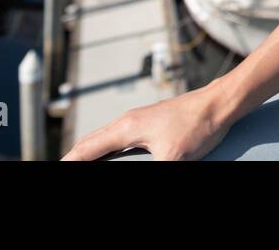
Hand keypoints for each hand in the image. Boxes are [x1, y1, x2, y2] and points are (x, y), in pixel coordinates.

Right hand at [61, 85, 230, 160]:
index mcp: (126, 128)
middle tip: (64, 167)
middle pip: (91, 142)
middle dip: (75, 158)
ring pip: (105, 139)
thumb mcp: (171, 159)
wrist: (220, 104)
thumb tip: (141, 173)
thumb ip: (152, 173)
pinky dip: (108, 148)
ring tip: (81, 163)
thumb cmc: (198, 126)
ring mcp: (140, 120)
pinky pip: (120, 138)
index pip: (86, 149)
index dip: (69, 162)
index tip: (58, 169)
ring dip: (91, 153)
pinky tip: (113, 156)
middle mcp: (128, 121)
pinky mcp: (152, 123)